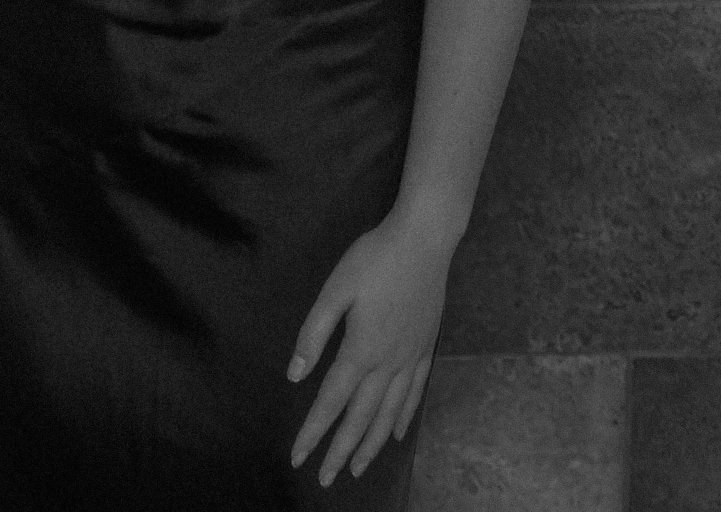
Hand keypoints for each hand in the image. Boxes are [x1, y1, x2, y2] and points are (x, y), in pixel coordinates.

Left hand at [286, 208, 452, 487]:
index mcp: (360, 350)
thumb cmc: (374, 259)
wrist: (424, 241)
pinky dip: (402, 419)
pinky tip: (396, 435)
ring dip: (371, 444)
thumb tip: (295, 375)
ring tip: (358, 468)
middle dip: (341, 451)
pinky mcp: (425, 349)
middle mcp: (387, 364)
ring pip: (389, 414)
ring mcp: (410, 358)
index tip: (298, 458)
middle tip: (325, 479)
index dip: (313, 432)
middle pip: (361, 418)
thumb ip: (314, 333)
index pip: (331, 402)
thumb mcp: (336, 289)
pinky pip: (414, 394)